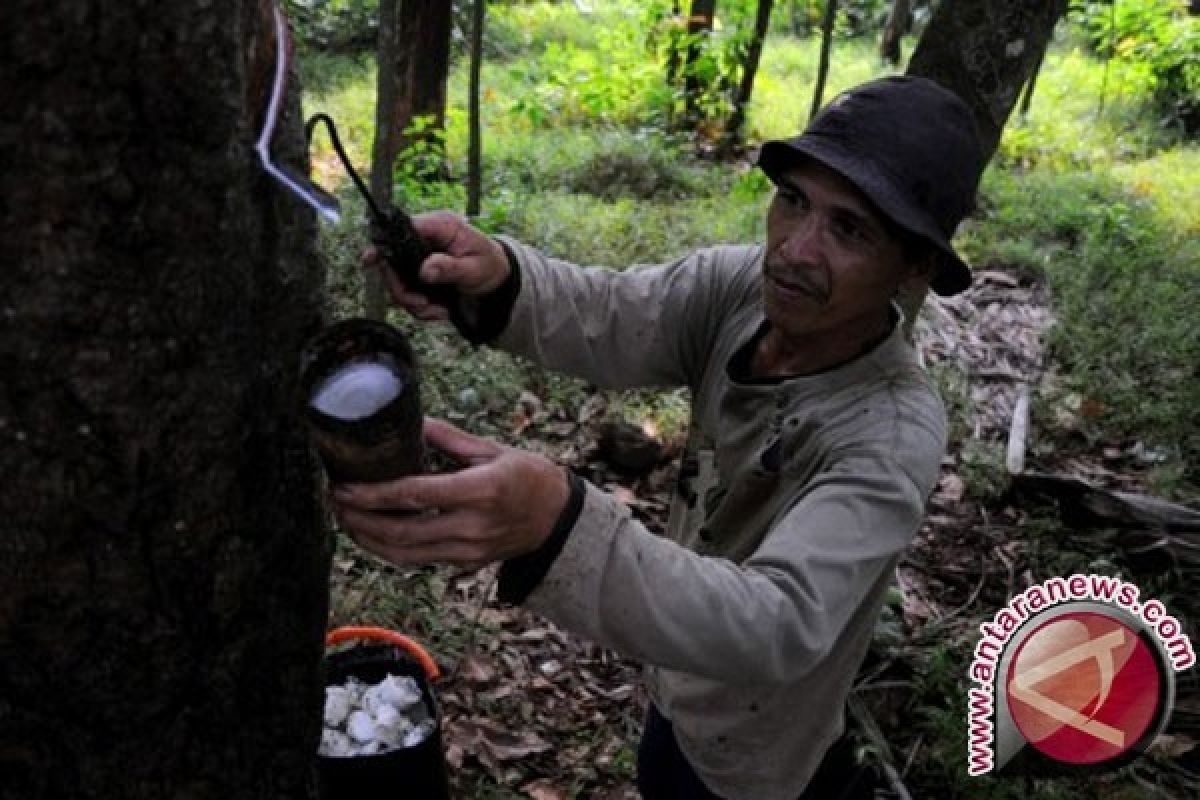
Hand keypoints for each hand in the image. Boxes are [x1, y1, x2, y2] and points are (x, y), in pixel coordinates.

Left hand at [331, 417, 569, 569]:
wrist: (558, 518)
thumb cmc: (528, 477)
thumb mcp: (492, 449)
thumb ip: (448, 438)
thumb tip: (411, 422)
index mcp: (480, 490)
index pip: (415, 495)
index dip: (375, 494)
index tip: (346, 487)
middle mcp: (473, 525)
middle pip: (402, 532)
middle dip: (361, 520)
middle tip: (336, 503)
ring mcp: (469, 550)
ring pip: (405, 555)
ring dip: (370, 540)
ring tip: (347, 521)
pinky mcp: (466, 564)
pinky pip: (420, 561)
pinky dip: (391, 550)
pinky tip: (374, 534)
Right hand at [364, 211, 510, 320]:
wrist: (497, 282)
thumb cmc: (490, 267)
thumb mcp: (474, 268)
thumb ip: (450, 268)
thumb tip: (425, 270)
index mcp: (440, 226)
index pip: (404, 228)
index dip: (384, 243)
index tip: (370, 259)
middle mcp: (425, 239)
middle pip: (393, 261)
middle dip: (403, 288)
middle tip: (421, 304)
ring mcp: (420, 258)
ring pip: (398, 282)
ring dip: (414, 303)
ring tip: (436, 310)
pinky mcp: (419, 274)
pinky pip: (408, 294)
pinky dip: (422, 309)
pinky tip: (440, 310)